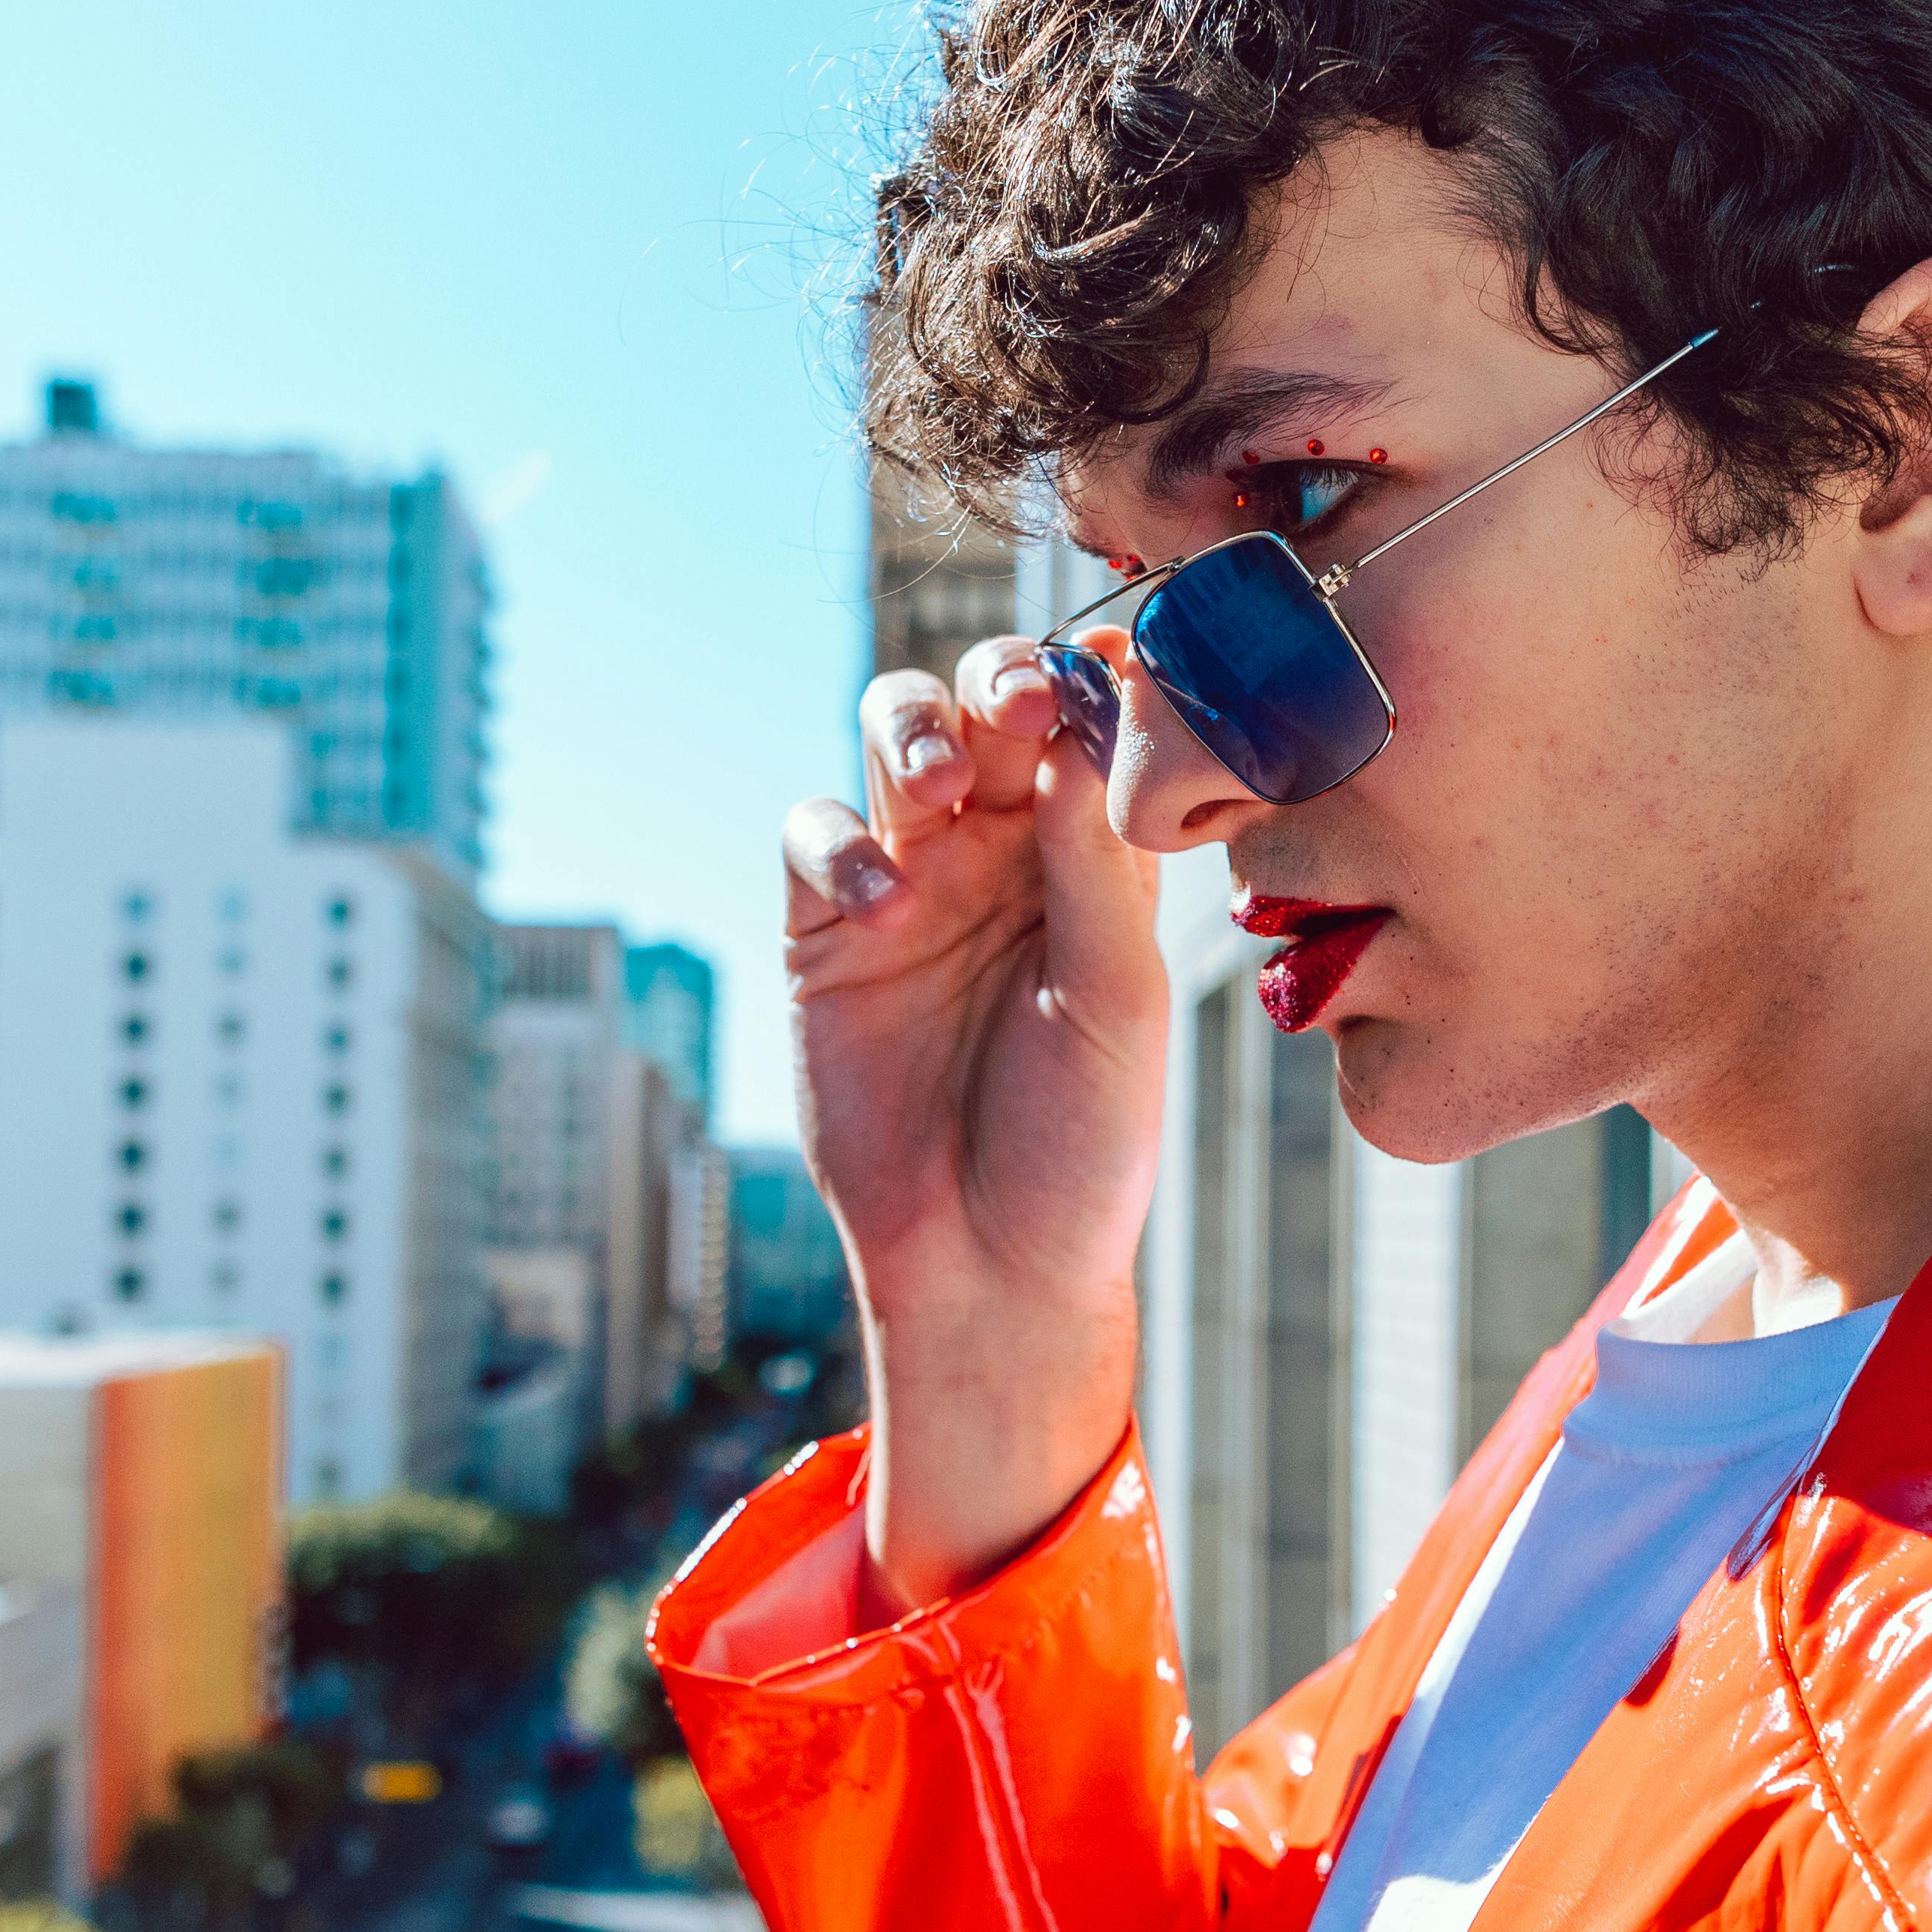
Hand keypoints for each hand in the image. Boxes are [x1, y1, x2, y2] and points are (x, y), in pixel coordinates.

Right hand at [783, 632, 1165, 1612]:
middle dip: (994, 682)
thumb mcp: (1116, 1006)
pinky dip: (836, 846)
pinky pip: (814, 839)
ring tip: (936, 789)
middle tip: (1017, 704)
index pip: (1086, 730)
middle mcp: (1004, 854)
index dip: (1089, 682)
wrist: (990, 1266)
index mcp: (1092, 859)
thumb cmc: (1082, 1145)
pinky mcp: (826, 934)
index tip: (1104, 666)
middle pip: (985, 709)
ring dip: (912, 733)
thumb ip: (1097, 874)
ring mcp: (912, 884)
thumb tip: (1083, 741)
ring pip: (895, 743)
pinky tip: (880, 900)